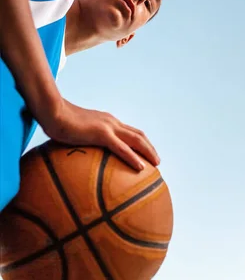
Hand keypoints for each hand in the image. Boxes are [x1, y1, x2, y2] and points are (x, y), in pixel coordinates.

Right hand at [41, 98, 159, 170]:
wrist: (52, 112)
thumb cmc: (59, 123)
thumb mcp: (75, 132)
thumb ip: (82, 139)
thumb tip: (80, 151)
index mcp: (107, 121)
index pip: (129, 131)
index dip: (140, 142)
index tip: (146, 153)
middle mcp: (111, 122)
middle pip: (138, 134)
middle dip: (149, 147)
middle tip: (157, 161)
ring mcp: (108, 127)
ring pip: (136, 140)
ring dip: (148, 151)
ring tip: (156, 164)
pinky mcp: (101, 134)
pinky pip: (122, 148)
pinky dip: (133, 157)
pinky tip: (141, 167)